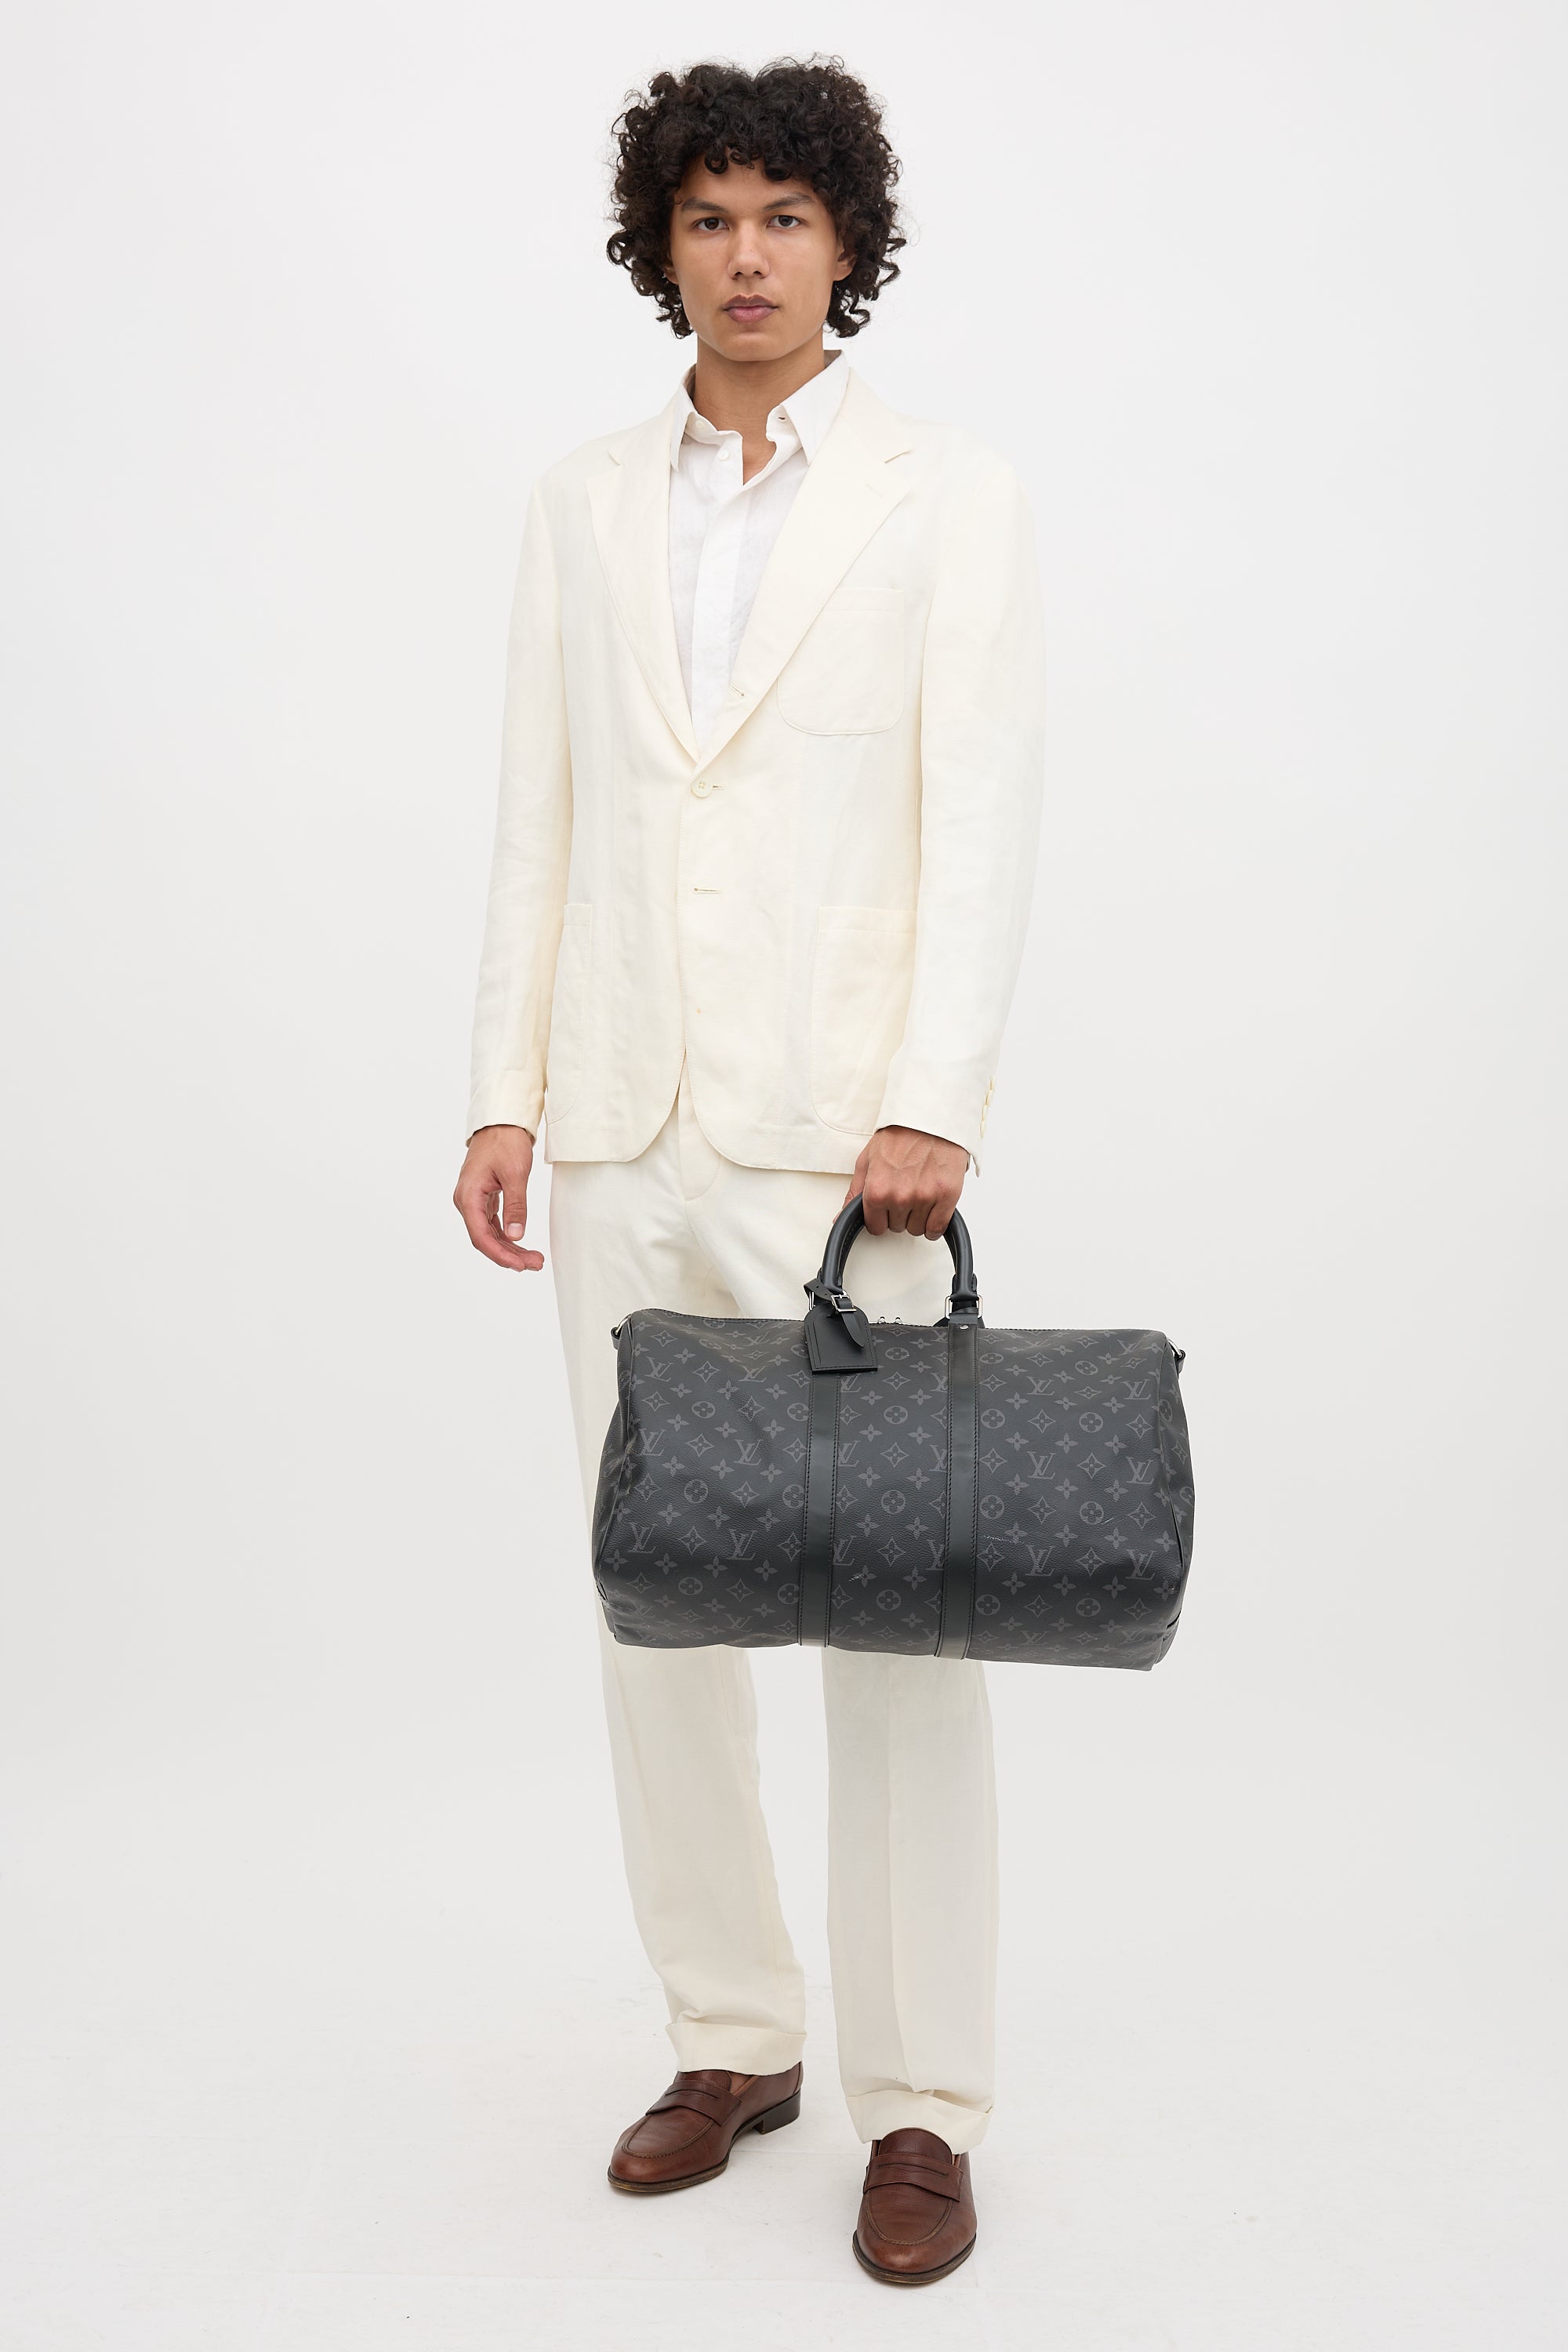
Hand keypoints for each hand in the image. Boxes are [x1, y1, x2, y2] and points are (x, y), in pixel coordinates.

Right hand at [453, 1124, 543, 1270]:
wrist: (501, 1122)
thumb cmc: (505, 1142)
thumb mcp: (515, 1174)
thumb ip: (516, 1207)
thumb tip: (516, 1236)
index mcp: (468, 1196)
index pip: (481, 1236)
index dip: (500, 1255)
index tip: (520, 1265)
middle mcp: (466, 1201)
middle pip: (486, 1238)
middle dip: (510, 1254)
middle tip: (536, 1264)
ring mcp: (474, 1200)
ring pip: (490, 1233)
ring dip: (511, 1247)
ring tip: (535, 1258)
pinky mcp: (483, 1197)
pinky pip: (493, 1223)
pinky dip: (507, 1235)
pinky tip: (522, 1244)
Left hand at [845, 1125, 967, 1240]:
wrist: (930, 1117)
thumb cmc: (899, 1134)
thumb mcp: (866, 1161)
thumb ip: (854, 1194)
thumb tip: (841, 1219)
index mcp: (877, 1190)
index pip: (875, 1227)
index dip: (881, 1217)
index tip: (886, 1205)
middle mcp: (899, 1197)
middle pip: (897, 1228)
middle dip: (899, 1213)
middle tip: (905, 1189)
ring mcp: (924, 1198)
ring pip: (917, 1229)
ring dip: (918, 1216)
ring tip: (920, 1191)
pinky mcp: (947, 1196)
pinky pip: (937, 1229)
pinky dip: (935, 1223)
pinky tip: (933, 1207)